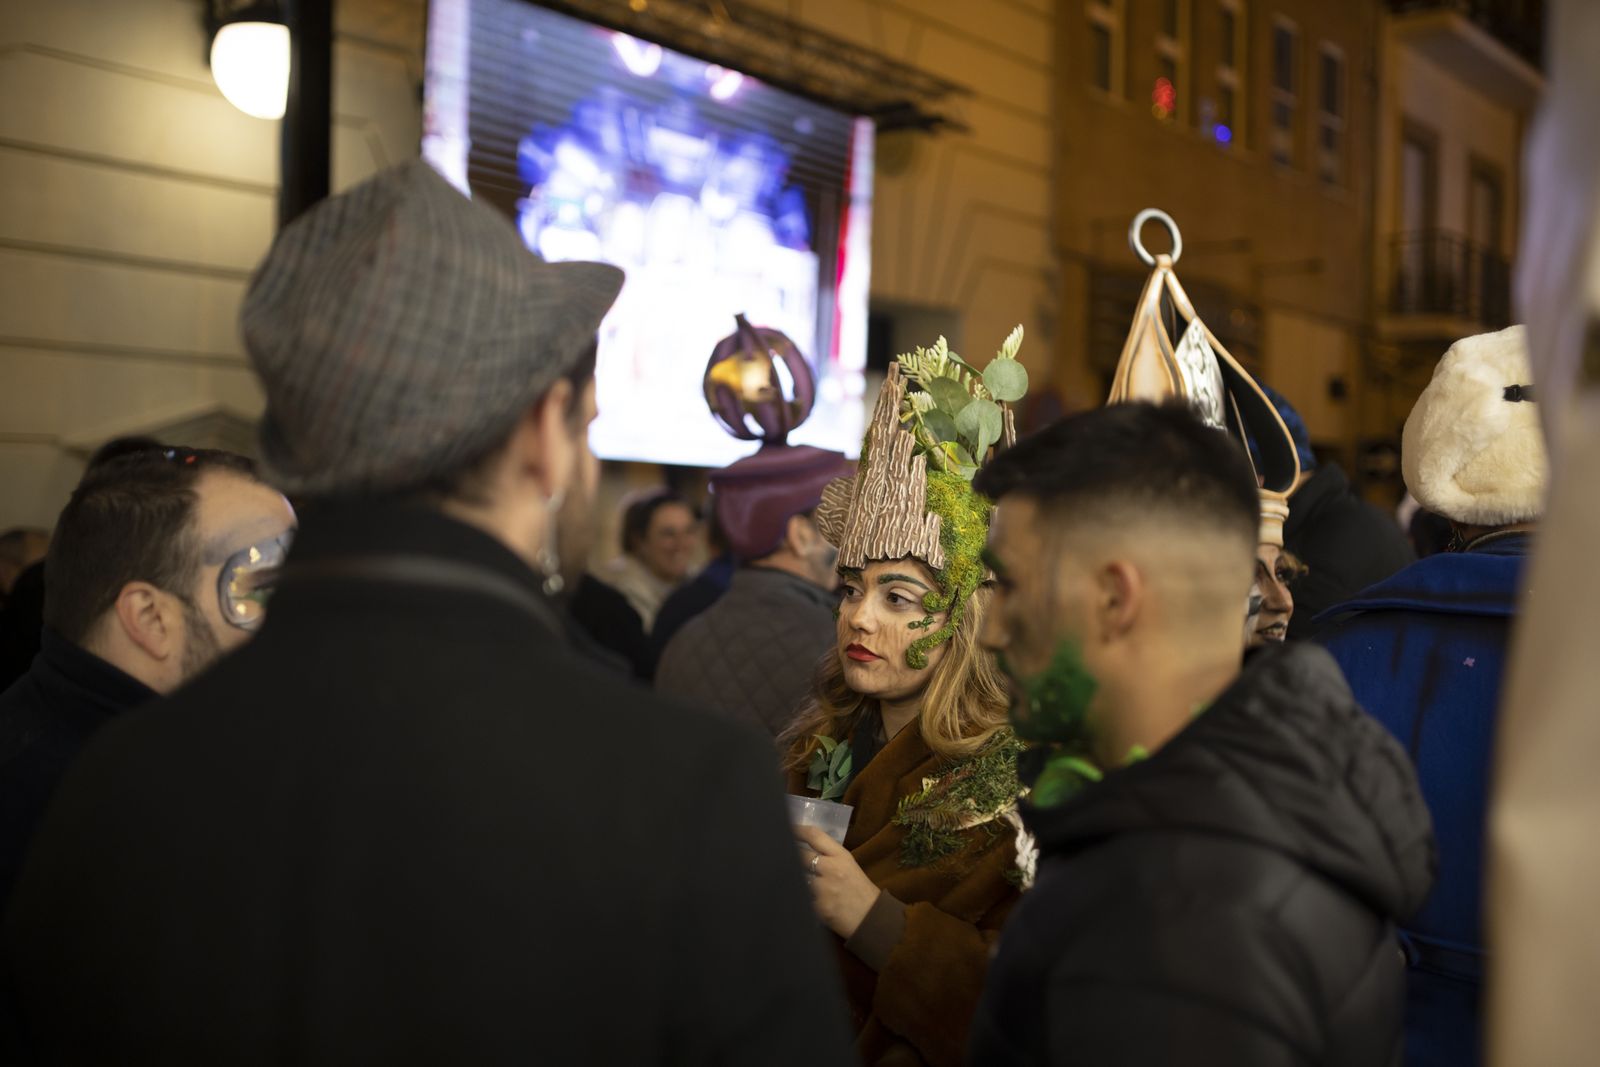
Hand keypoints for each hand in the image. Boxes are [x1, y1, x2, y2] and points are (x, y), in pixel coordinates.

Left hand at [796, 824, 879, 939]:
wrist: (872, 918)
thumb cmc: (860, 891)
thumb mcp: (849, 866)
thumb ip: (829, 857)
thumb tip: (805, 850)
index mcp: (841, 856)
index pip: (815, 836)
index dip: (797, 830)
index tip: (787, 829)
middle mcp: (831, 869)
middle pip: (800, 855)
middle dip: (790, 857)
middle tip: (784, 858)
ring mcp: (823, 889)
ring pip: (798, 878)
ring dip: (796, 880)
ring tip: (796, 884)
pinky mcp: (818, 907)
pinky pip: (802, 898)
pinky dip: (802, 899)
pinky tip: (807, 902)